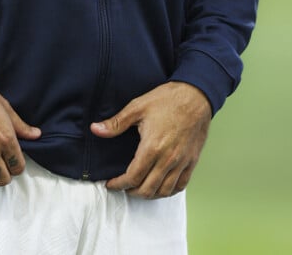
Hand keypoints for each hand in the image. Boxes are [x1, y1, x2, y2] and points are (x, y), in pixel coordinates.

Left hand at [90, 81, 211, 198]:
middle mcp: (168, 159)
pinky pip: (180, 185)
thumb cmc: (167, 99)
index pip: (133, 177)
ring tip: (138, 188)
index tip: (111, 184)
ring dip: (149, 194)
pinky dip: (168, 191)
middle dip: (131, 192)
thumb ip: (116, 123)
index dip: (119, 184)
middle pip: (147, 189)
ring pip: (164, 191)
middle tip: (122, 187)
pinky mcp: (192, 161)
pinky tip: (160, 186)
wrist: (195, 96)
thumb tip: (95, 129)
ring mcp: (182, 162)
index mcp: (152, 147)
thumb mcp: (137, 107)